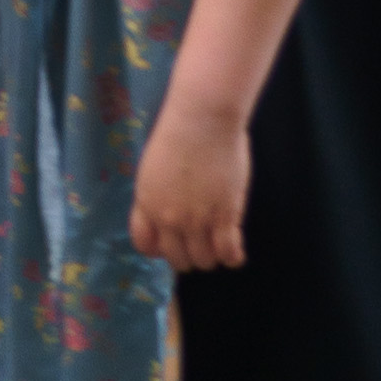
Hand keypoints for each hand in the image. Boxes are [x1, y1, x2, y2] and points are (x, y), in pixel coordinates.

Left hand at [130, 90, 248, 270]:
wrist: (202, 119)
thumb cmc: (178, 132)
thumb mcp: (154, 167)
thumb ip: (158, 193)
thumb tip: (169, 210)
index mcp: (147, 203)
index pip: (144, 244)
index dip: (159, 249)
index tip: (170, 245)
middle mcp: (169, 218)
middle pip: (177, 258)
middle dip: (188, 256)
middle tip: (199, 245)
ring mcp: (197, 221)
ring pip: (204, 260)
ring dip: (211, 257)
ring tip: (218, 246)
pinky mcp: (225, 217)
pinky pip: (228, 252)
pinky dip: (233, 257)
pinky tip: (235, 253)